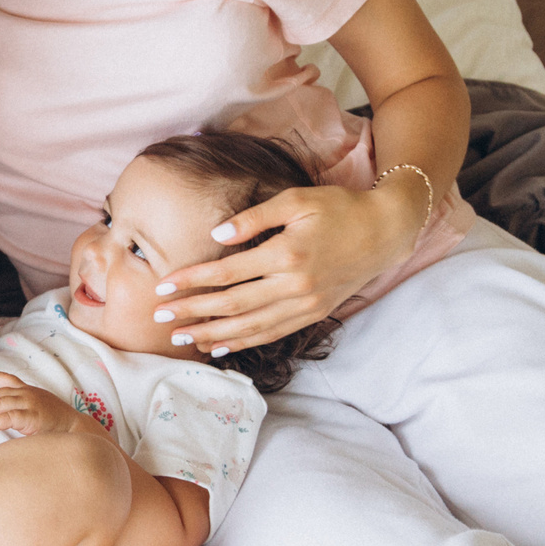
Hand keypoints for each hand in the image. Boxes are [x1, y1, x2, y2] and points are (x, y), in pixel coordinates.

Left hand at [0, 371, 88, 438]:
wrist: (77, 429)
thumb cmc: (56, 423)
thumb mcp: (37, 409)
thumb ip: (21, 409)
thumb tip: (2, 415)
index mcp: (28, 390)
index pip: (6, 379)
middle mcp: (26, 393)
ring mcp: (29, 403)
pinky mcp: (33, 417)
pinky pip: (9, 418)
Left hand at [148, 182, 418, 354]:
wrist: (385, 231)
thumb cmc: (338, 208)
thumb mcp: (297, 200)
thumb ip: (255, 218)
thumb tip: (217, 234)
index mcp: (287, 254)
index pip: (228, 272)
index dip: (193, 280)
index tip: (163, 286)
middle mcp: (296, 285)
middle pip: (233, 305)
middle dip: (193, 312)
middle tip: (159, 318)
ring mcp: (306, 304)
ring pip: (251, 326)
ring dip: (213, 334)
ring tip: (181, 338)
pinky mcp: (314, 313)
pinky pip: (273, 333)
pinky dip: (245, 341)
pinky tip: (220, 346)